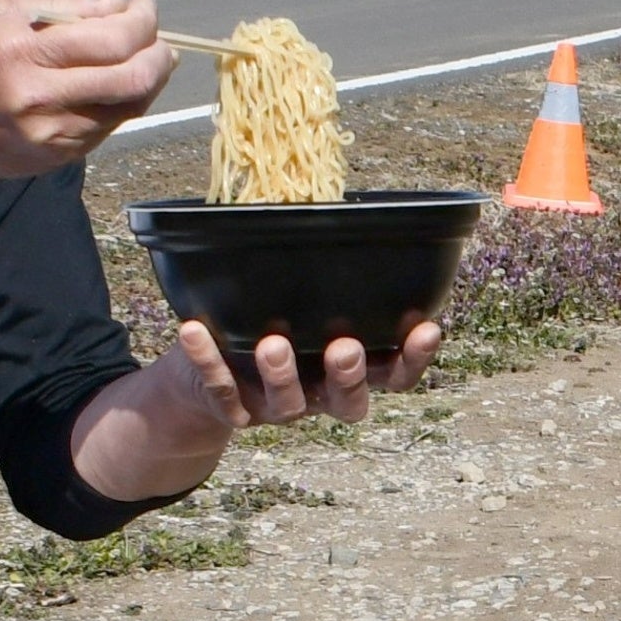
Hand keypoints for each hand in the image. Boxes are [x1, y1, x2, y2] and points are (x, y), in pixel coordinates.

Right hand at [0, 0, 174, 179]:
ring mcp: (52, 130)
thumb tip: (117, 6)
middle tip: (157, 34)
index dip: (139, 19)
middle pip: (131, 74)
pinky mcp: (60, 154)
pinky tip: (125, 82)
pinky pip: (113, 124)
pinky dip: (129, 99)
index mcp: (20, 49)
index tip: (140, 7)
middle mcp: (38, 93)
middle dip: (158, 49)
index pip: (108, 36)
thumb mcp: (0, 7)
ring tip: (154, 56)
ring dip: (153, 75)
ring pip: (131, 104)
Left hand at [62, 316, 443, 505]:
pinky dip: (206, 362)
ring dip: (281, 375)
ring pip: (288, 403)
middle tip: (345, 346)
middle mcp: (319, 395)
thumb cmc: (269, 325)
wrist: (205, 382)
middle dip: (348, 377)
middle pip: (347, 402)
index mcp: (347, 371)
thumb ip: (327, 281)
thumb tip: (342, 211)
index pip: (395, 376)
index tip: (428, 329)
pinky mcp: (231, 408)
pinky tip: (192, 331)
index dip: (414, 359)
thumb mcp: (304, 305)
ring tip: (272, 344)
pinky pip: (219, 391)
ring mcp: (276, 407)